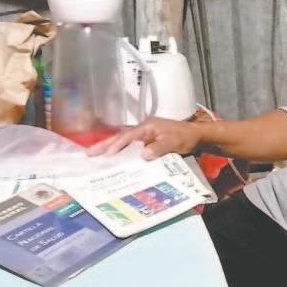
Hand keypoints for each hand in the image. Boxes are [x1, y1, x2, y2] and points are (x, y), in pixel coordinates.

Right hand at [86, 117, 202, 159]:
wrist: (198, 136)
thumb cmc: (186, 137)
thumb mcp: (174, 142)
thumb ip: (159, 148)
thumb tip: (143, 155)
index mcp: (148, 126)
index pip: (127, 136)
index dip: (115, 146)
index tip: (104, 155)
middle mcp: (144, 128)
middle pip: (121, 137)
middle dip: (105, 145)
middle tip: (89, 154)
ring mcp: (146, 134)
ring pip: (124, 141)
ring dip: (111, 148)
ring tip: (96, 157)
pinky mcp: (149, 140)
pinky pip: (131, 146)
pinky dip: (122, 151)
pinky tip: (115, 160)